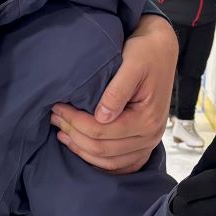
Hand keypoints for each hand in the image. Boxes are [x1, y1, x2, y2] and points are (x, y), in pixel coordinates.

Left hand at [50, 13, 173, 172]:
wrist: (161, 51)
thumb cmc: (147, 53)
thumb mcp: (132, 64)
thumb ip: (117, 91)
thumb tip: (101, 117)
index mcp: (148, 119)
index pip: (101, 131)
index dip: (75, 121)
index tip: (58, 107)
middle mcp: (150, 136)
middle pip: (102, 148)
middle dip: (73, 134)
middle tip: (54, 117)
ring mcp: (147, 143)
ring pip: (107, 161)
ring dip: (80, 149)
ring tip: (61, 132)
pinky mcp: (142, 144)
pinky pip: (117, 164)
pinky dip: (96, 159)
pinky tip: (79, 146)